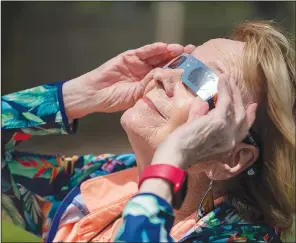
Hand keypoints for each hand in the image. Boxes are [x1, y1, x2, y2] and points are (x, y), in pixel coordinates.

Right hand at [63, 43, 194, 118]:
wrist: (96, 95)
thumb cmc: (116, 100)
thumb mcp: (139, 98)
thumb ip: (153, 91)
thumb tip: (175, 91)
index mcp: (150, 81)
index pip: (168, 73)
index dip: (180, 70)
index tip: (194, 69)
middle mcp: (145, 70)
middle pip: (165, 61)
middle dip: (179, 57)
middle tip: (193, 53)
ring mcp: (137, 63)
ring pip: (156, 55)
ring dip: (169, 51)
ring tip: (182, 49)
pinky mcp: (128, 56)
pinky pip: (143, 52)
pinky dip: (153, 49)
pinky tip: (164, 47)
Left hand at [151, 75, 257, 168]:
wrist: (175, 155)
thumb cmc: (181, 147)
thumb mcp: (197, 133)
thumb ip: (202, 119)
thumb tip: (205, 104)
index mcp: (227, 146)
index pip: (243, 130)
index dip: (250, 117)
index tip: (252, 106)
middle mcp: (231, 141)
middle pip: (243, 117)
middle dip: (240, 98)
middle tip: (234, 85)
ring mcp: (227, 131)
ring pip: (236, 107)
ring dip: (232, 90)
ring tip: (227, 78)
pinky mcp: (219, 122)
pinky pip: (226, 101)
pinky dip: (225, 89)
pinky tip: (222, 80)